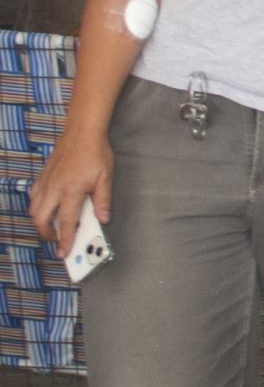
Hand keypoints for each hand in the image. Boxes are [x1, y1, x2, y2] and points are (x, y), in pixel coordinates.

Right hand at [28, 134, 111, 258]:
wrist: (81, 133)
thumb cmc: (96, 154)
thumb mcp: (106, 178)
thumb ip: (103, 201)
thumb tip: (103, 220)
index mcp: (72, 191)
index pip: (66, 222)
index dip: (65, 240)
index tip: (64, 253)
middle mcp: (54, 189)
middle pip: (41, 220)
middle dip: (48, 235)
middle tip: (58, 242)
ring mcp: (45, 183)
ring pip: (34, 210)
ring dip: (41, 222)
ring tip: (53, 228)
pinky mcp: (41, 177)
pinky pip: (33, 197)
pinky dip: (37, 207)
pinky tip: (47, 209)